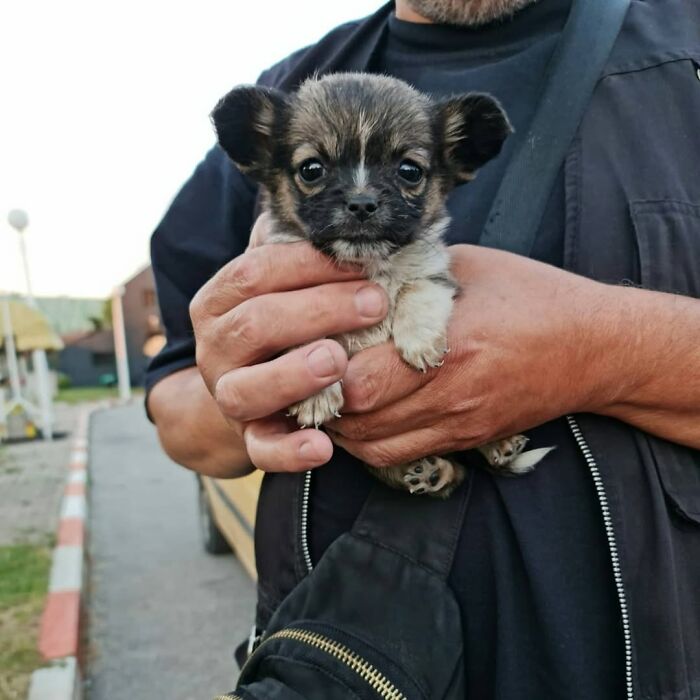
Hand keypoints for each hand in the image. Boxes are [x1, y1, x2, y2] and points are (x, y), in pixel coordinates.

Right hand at [188, 213, 388, 471]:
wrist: (241, 390)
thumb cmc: (276, 326)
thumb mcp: (275, 286)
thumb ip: (291, 254)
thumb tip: (329, 209)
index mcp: (221, 300)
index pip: (255, 271)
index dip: (307, 264)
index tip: (361, 262)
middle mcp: (215, 346)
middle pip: (255, 323)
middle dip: (317, 310)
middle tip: (373, 303)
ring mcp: (228, 394)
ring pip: (247, 388)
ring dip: (294, 374)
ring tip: (337, 361)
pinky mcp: (248, 437)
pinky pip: (261, 450)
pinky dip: (290, 451)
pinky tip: (323, 446)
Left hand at [329, 244, 614, 466]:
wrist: (593, 348)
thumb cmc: (532, 297)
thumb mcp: (468, 268)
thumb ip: (409, 275)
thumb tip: (355, 276)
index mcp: (450, 345)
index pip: (362, 379)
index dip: (324, 370)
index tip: (307, 347)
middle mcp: (452, 394)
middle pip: (361, 420)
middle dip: (323, 400)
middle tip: (303, 375)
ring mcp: (459, 423)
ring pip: (374, 447)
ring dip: (341, 426)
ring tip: (325, 396)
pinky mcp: (465, 439)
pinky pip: (401, 456)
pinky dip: (368, 441)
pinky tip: (360, 415)